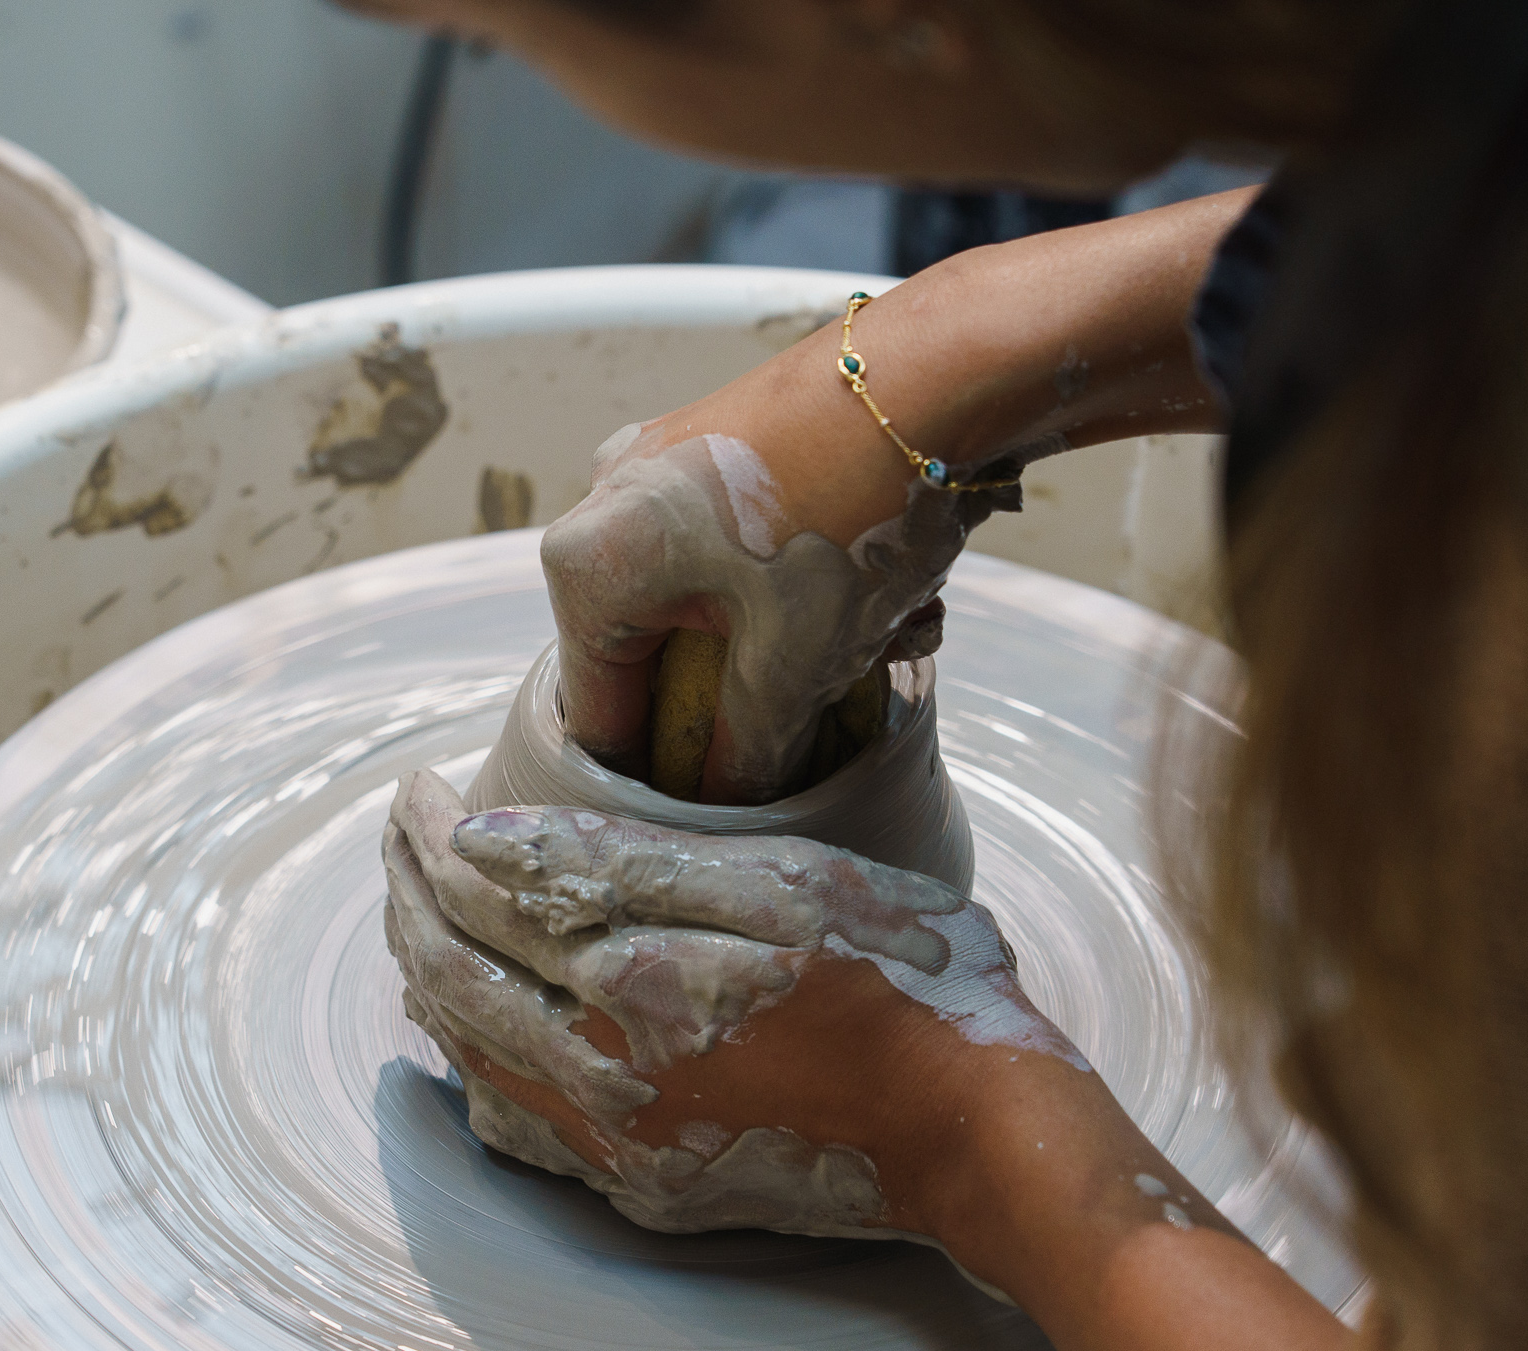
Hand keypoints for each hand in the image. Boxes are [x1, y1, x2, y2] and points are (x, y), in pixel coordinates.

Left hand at [380, 769, 1101, 1262]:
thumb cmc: (903, 983)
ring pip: (469, 1054)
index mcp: (624, 984)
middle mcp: (596, 1078)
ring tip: (418, 909)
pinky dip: (473, 1062)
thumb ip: (624, 863)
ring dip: (428, 972)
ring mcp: (616, 1148)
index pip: (476, 898)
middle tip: (396, 836)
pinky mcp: (645, 1190)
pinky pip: (516, 1127)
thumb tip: (479, 838)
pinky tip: (474, 1031)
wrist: (979, 1136)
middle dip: (409, 895)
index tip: (413, 789)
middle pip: (449, 976)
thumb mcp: (779, 883)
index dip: (429, 836)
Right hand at [537, 193, 1252, 804]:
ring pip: (719, 598)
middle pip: (660, 651)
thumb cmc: (844, 521)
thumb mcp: (793, 667)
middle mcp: (607, 504)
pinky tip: (896, 589)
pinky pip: (750, 543)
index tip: (729, 799)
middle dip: (754, 692)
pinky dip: (811, 580)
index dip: (665, 771)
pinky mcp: (724, 440)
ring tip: (891, 632)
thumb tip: (729, 796)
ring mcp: (666, 464)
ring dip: (801, 638)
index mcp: (588, 567)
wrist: (939, 373)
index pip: (602, 712)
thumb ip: (745, 749)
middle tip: (834, 702)